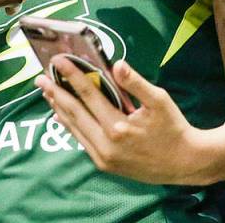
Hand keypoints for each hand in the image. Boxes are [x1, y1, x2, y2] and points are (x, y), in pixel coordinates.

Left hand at [36, 56, 224, 185]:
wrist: (184, 163)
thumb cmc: (173, 128)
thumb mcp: (159, 100)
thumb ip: (135, 82)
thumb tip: (117, 64)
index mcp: (118, 127)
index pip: (88, 95)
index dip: (71, 76)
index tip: (58, 61)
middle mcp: (106, 144)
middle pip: (74, 113)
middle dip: (55, 93)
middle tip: (40, 77)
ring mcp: (103, 157)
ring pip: (74, 129)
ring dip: (59, 108)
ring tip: (47, 92)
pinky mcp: (104, 164)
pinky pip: (82, 140)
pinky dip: (70, 125)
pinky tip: (62, 115)